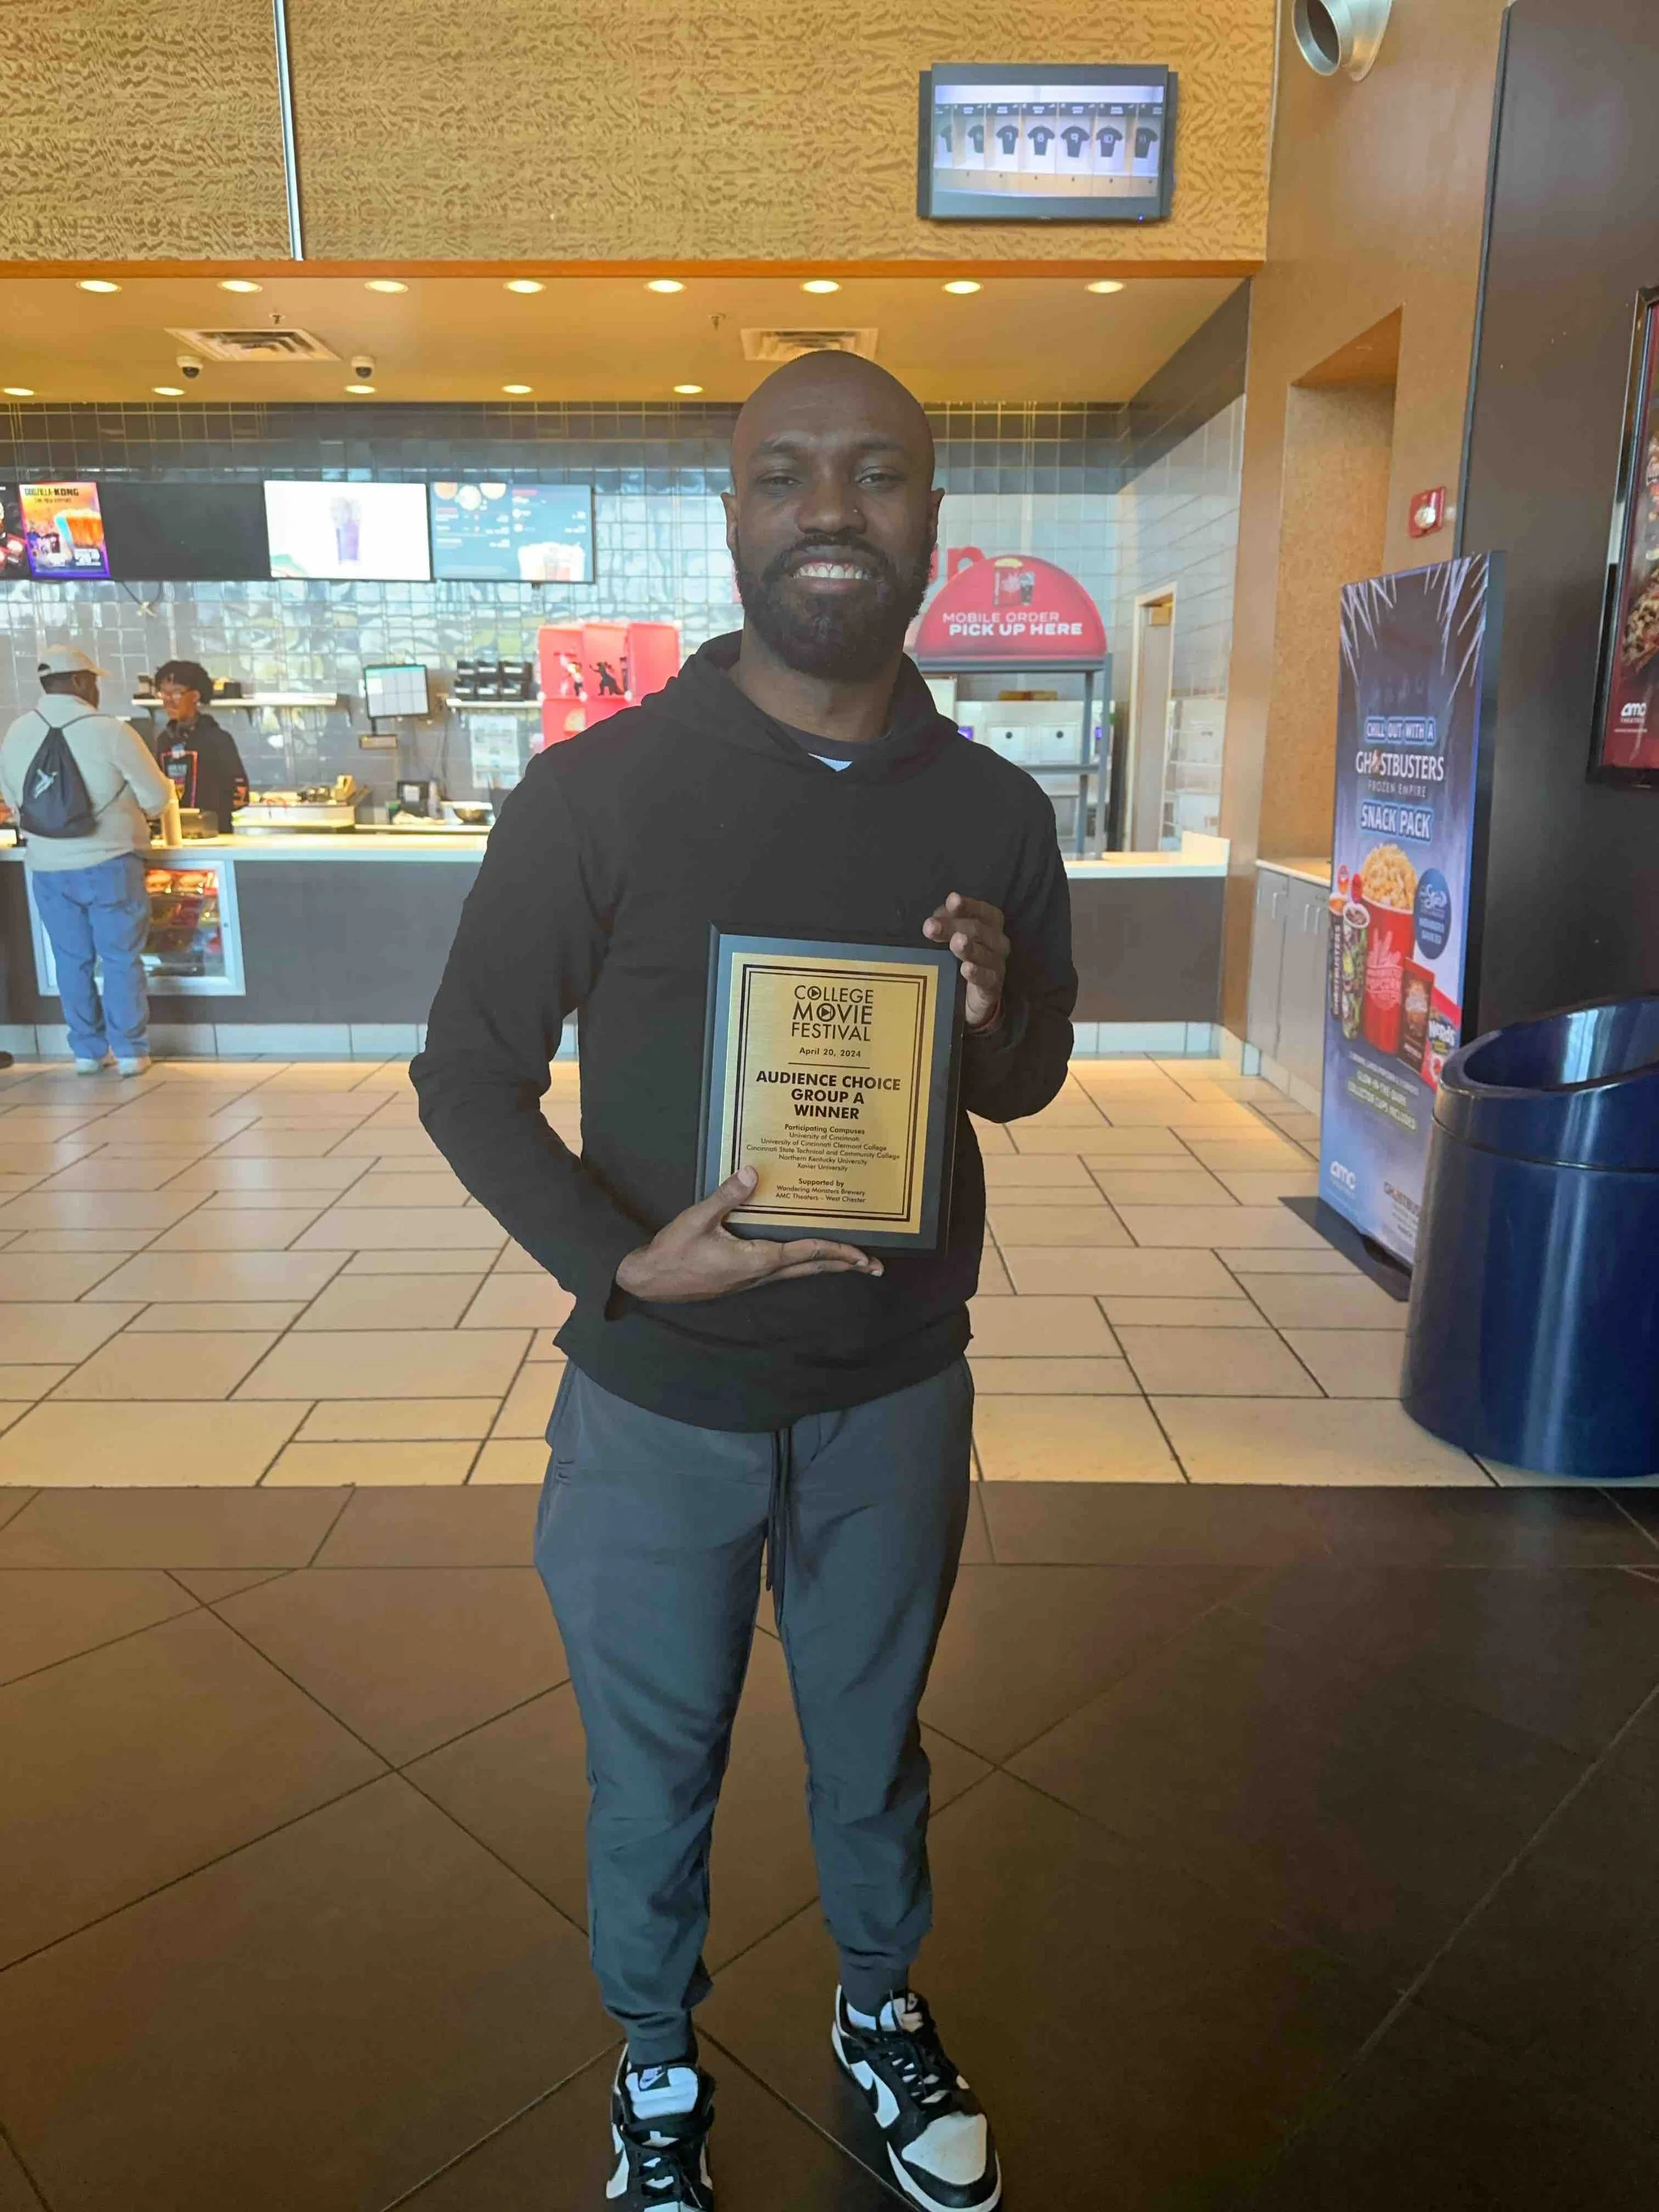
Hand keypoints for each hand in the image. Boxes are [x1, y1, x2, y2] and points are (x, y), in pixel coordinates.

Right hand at [614, 1166, 882, 1303]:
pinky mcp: (745, 1276)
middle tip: (875, 1266)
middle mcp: (761, 1273)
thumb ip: (726, 1196)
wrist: (651, 1282)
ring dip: (828, 1266)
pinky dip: (805, 1262)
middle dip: (845, 1266)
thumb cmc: (673, 1253)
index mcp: (756, 1260)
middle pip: (813, 1268)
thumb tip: (753, 1173)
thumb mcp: (697, 1220)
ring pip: (801, 1271)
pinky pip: (785, 1269)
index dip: (837, 1251)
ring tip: (853, 1263)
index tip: (862, 1254)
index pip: (806, 1253)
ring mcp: (754, 1278)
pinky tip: (808, 1256)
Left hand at [923, 893, 1008, 1030]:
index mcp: (990, 925)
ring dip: (968, 947)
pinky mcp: (992, 988)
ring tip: (955, 942)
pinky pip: (987, 979)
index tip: (952, 900)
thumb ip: (945, 924)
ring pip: (984, 953)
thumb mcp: (952, 937)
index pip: (982, 911)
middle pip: (978, 930)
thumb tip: (933, 921)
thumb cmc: (960, 958)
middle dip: (954, 926)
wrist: (970, 999)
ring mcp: (997, 965)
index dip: (968, 905)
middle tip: (931, 927)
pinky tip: (966, 968)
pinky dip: (977, 973)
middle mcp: (998, 942)